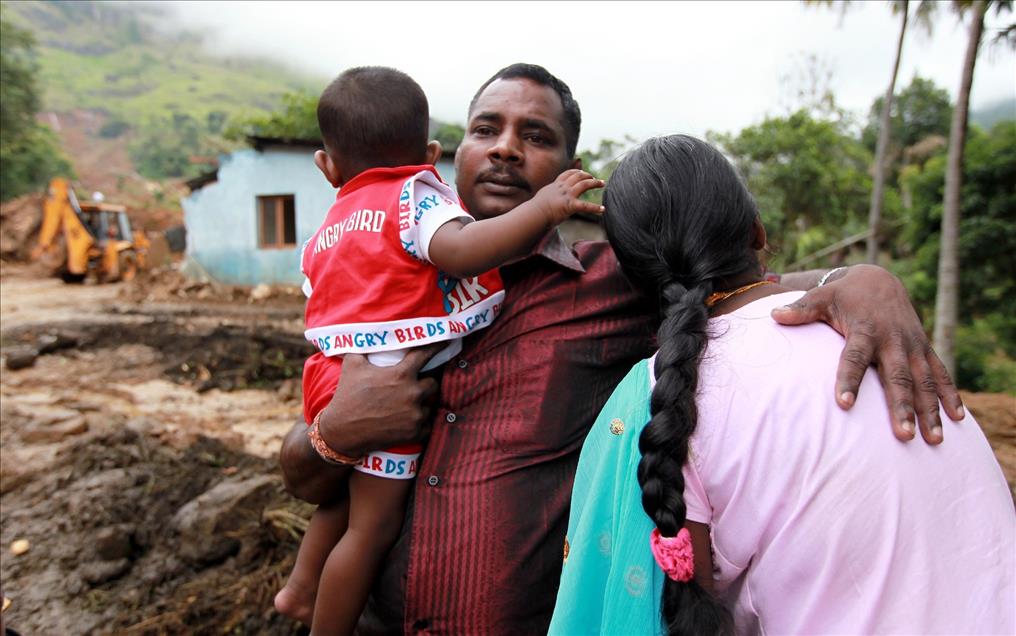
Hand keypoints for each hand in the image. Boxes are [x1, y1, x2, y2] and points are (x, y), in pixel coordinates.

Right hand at [317, 345, 441, 454]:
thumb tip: (368, 336)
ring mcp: (415, 415)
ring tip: (409, 405)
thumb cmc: (347, 396)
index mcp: (401, 375)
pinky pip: (428, 425)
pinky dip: (421, 423)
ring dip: (423, 403)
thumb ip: (365, 348)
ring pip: (430, 405)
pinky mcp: (414, 433)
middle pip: (433, 383)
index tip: (446, 342)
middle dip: (425, 383)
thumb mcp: (352, 365)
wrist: (342, 431)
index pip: (425, 355)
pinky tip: (410, 421)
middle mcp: (412, 393)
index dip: (436, 347)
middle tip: (415, 385)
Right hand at [531, 169, 604, 223]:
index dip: (577, 172)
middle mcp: (563, 187)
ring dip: (594, 183)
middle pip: (578, 176)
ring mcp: (567, 195)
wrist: (534, 213)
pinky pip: (586, 206)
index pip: (568, 174)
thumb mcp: (542, 196)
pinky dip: (595, 208)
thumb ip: (548, 194)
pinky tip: (602, 209)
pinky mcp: (570, 205)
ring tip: (602, 183)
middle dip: (588, 176)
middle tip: (596, 179)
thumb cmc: (535, 209)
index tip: (582, 172)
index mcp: (556, 185)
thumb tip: (546, 198)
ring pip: (584, 184)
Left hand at [771, 264, 963, 443]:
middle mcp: (892, 339)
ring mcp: (912, 345)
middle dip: (902, 406)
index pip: (853, 358)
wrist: (879, 280)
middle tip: (904, 435)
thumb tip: (774, 314)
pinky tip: (958, 420)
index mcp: (864, 330)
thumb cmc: (844, 295)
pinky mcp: (924, 349)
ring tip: (933, 439)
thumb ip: (801, 309)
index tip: (843, 404)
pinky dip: (950, 394)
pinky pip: (940, 373)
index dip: (848, 380)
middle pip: (898, 377)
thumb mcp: (821, 298)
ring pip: (924, 381)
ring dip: (930, 409)